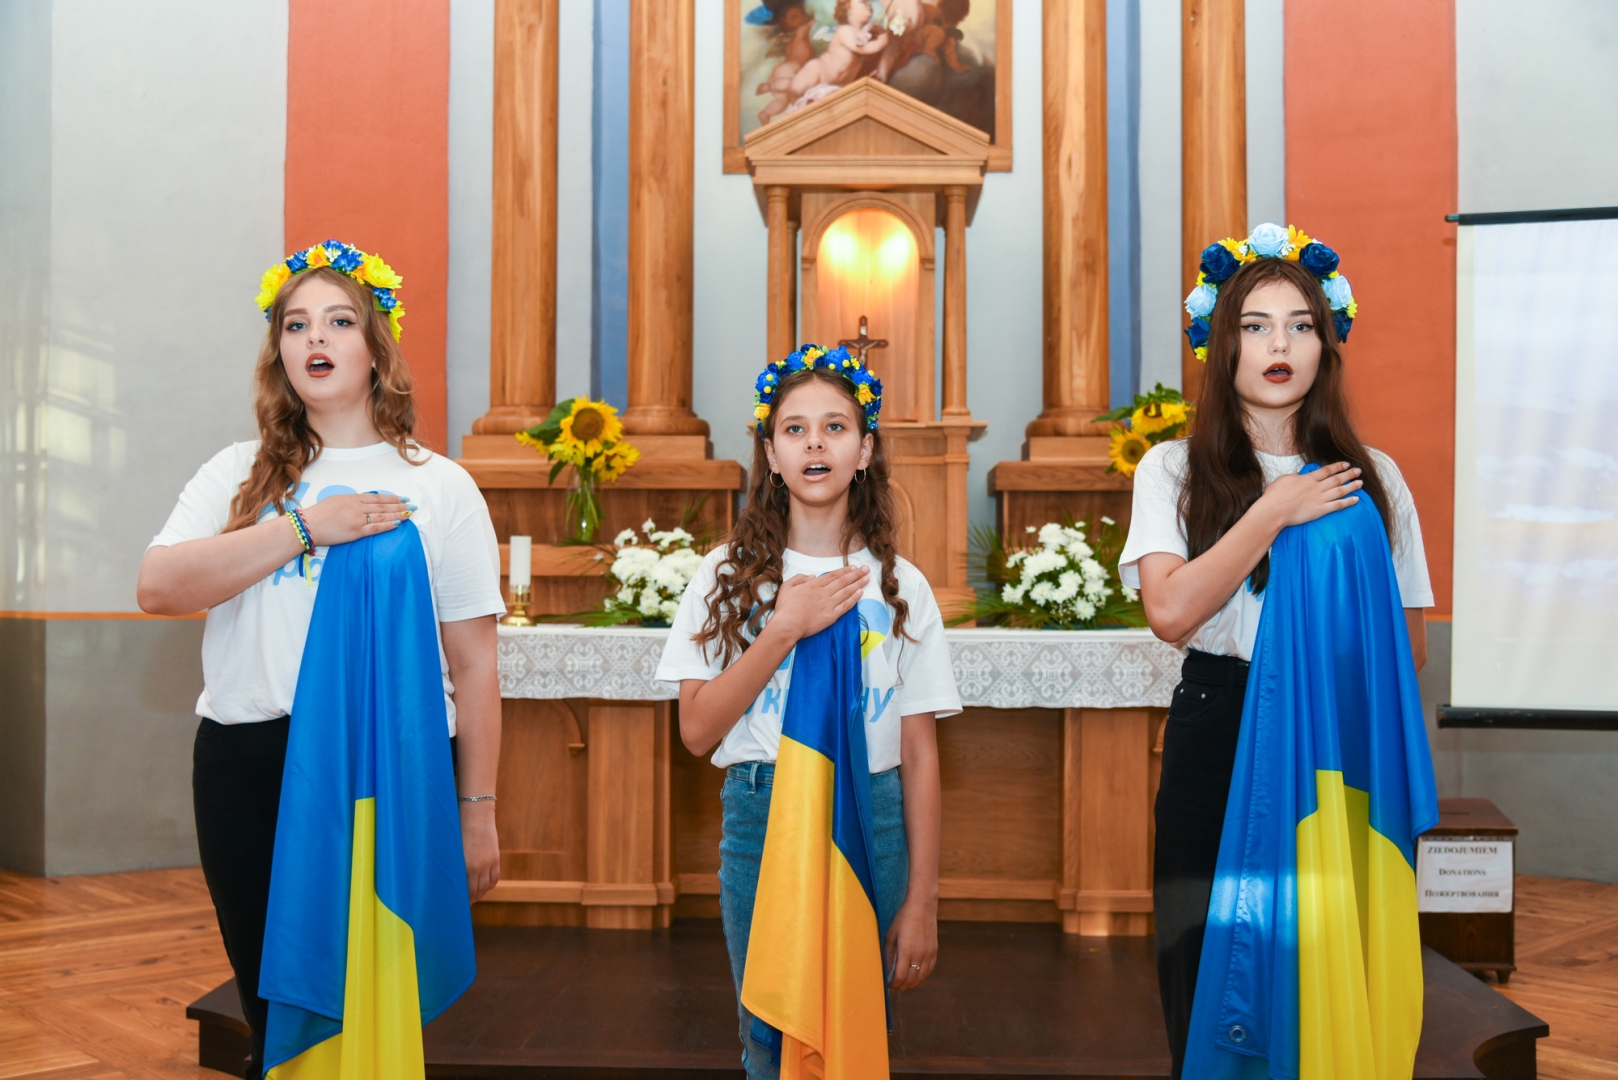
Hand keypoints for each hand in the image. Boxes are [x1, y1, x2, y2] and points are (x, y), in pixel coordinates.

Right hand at [297, 492, 411, 546]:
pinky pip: (375, 528)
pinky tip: (398, 524)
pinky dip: (388, 526)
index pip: (377, 498)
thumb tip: (362, 502)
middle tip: (412, 506)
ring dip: (398, 515)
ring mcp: (358, 519)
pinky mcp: (356, 531)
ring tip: (409, 514)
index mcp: (353, 498)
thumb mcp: (336, 501)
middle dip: (399, 506)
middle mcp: (358, 507)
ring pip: (383, 516)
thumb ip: (351, 502)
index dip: (391, 498)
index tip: (402, 498)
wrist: (307, 525)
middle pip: (383, 506)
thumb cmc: (318, 514)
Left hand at [460, 801, 499, 903]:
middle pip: (477, 891)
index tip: (456, 905)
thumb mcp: (453, 850)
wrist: (476, 815)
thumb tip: (449, 880)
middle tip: (465, 905)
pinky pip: (495, 878)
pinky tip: (484, 888)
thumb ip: (454, 865)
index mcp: (465, 866)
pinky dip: (490, 886)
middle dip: (471, 900)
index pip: (465, 891)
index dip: (462, 900)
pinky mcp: (495, 858)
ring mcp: (489, 863)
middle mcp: (478, 867)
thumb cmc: (458, 830)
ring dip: (481, 894)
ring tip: (474, 897)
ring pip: (486, 887)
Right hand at [766, 565, 868, 645]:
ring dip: (858, 584)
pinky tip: (860, 593)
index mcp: (813, 585)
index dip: (844, 571)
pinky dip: (854, 599)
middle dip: (856, 574)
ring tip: (867, 579)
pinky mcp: (831, 616)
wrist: (787, 626)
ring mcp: (828, 604)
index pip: (833, 575)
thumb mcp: (786, 586)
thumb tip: (813, 576)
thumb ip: (799, 578)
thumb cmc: (784, 608)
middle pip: (843, 581)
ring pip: (847, 592)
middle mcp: (823, 593)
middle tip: (866, 569)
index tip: (853, 567)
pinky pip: (846, 606)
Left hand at [885, 897, 937, 990]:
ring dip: (912, 984)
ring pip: (921, 977)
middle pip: (911, 979)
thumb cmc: (903, 918)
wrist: (922, 906)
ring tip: (904, 985)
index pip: (900, 976)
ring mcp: (929, 953)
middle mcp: (919, 955)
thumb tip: (886, 970)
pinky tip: (916, 977)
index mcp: (906, 951)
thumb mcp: (891, 935)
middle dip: (902, 986)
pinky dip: (922, 976)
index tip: (889, 985)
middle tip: (895, 987)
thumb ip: (889, 954)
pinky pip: (929, 969)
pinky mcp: (935, 951)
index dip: (894, 984)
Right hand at [1257, 462, 1361, 528]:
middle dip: (1348, 474)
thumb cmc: (1274, 495)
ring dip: (1351, 486)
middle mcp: (1316, 487)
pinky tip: (1356, 499)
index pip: (1326, 471)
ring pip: (1340, 491)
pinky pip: (1337, 505)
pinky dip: (1348, 502)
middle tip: (1358, 471)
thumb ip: (1295, 477)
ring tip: (1360, 483)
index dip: (1337, 467)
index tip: (1346, 464)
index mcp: (1307, 479)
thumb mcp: (1284, 479)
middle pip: (1336, 479)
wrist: (1273, 511)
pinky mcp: (1320, 511)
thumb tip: (1301, 476)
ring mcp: (1319, 499)